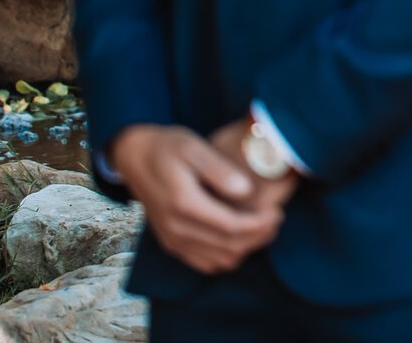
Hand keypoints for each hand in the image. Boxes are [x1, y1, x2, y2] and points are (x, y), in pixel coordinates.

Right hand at [109, 124, 289, 273]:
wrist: (134, 158)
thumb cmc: (167, 148)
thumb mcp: (195, 148)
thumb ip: (220, 170)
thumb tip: (246, 192)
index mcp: (184, 204)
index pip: (232, 228)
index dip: (260, 225)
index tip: (277, 212)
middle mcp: (177, 229)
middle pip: (229, 248)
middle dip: (259, 236)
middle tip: (276, 218)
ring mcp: (173, 240)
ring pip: (219, 261)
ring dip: (246, 248)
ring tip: (262, 226)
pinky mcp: (172, 244)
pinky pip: (205, 264)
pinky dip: (228, 255)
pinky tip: (240, 236)